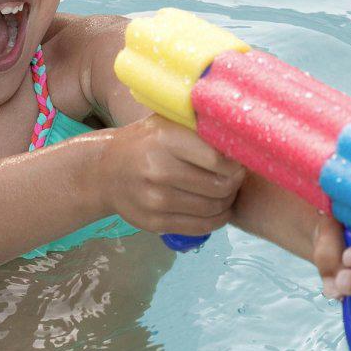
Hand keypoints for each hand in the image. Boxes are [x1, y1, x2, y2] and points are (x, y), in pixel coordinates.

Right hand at [97, 114, 246, 235]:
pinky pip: (200, 227)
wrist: (106, 171)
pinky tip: (218, 210)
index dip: (236, 163)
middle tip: (235, 178)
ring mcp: (154, 200)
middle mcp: (158, 170)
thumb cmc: (146, 143)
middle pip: (219, 186)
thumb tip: (244, 135)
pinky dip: (217, 220)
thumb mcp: (167, 123)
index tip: (238, 160)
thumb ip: (199, 127)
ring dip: (227, 202)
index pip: (218, 159)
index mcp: (165, 139)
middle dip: (235, 184)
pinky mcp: (153, 222)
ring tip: (226, 192)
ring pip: (212, 208)